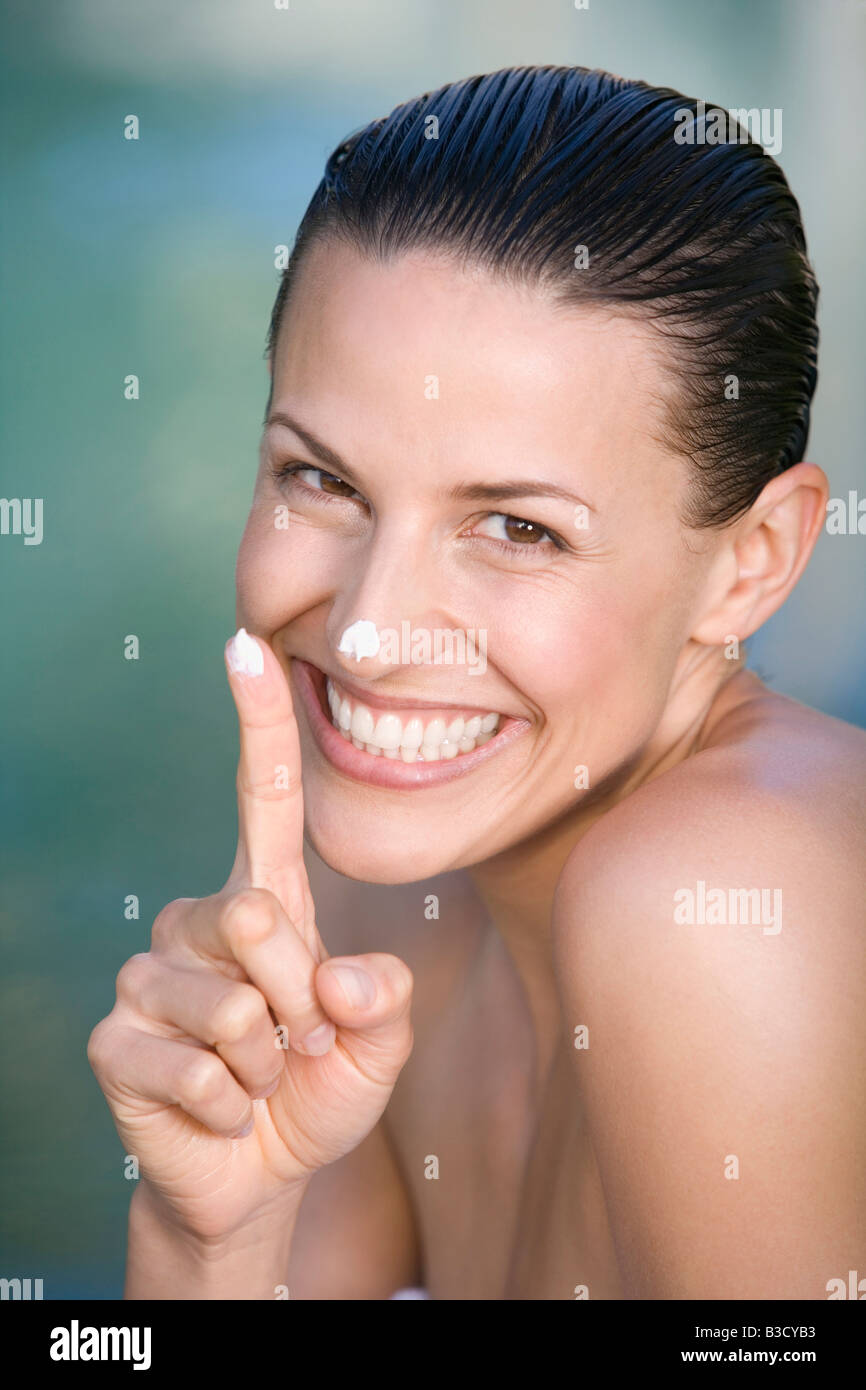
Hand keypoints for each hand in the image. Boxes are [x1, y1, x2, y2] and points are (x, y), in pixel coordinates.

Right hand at [88, 630, 413, 1241]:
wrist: (258, 1176)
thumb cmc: (316, 1089)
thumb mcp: (378, 1044)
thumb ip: (384, 1002)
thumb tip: (339, 974)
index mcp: (267, 900)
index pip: (260, 798)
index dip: (255, 722)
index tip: (243, 644)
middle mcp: (199, 921)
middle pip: (258, 915)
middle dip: (300, 1000)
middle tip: (296, 1042)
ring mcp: (149, 976)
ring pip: (230, 1003)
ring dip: (266, 1065)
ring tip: (255, 1077)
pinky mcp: (114, 1038)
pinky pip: (192, 1068)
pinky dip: (228, 1106)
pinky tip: (217, 1109)